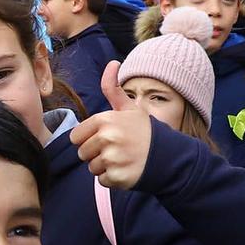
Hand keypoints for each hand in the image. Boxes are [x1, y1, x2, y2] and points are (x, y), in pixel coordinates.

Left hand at [70, 62, 154, 189]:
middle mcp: (107, 138)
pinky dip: (113, 179)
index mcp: (105, 120)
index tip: (105, 138)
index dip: (88, 139)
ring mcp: (112, 158)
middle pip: (82, 153)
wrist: (168, 155)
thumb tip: (112, 63)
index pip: (76, 137)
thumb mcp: (129, 108)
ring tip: (123, 159)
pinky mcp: (117, 177)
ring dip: (104, 167)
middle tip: (117, 150)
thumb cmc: (144, 131)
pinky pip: (102, 180)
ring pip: (92, 168)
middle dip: (96, 154)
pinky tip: (127, 170)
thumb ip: (113, 88)